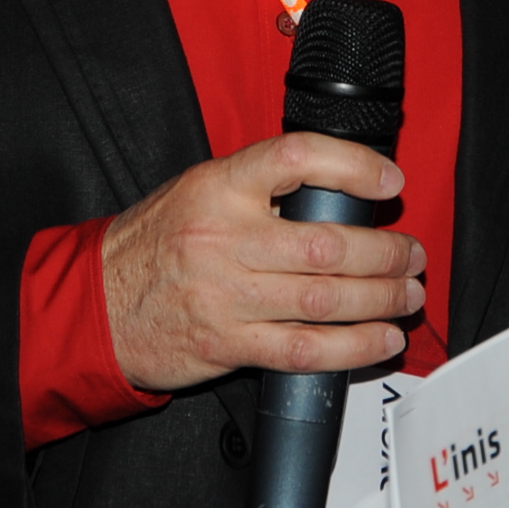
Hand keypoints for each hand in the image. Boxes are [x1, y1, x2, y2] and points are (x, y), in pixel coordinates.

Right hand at [101, 133, 428, 392]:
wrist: (96, 305)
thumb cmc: (154, 245)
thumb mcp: (197, 191)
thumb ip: (259, 187)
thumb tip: (339, 191)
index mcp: (219, 187)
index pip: (296, 159)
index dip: (353, 166)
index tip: (389, 182)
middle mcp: (224, 238)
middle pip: (327, 243)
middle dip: (385, 252)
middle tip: (412, 255)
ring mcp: (226, 295)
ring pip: (325, 298)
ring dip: (380, 298)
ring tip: (407, 294)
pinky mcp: (228, 344)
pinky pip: (304, 349)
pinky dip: (352, 347)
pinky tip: (379, 339)